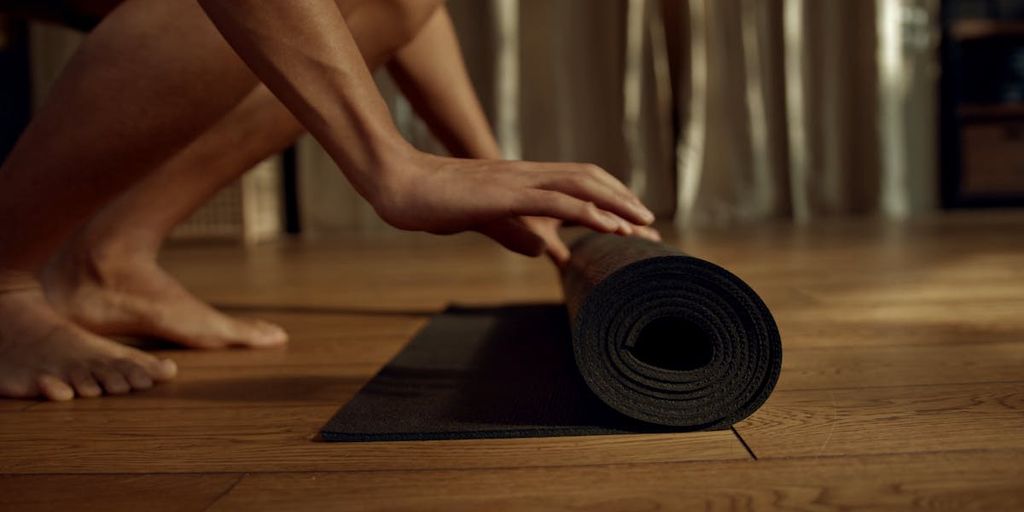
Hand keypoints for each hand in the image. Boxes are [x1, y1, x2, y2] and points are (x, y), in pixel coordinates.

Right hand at [372, 152, 657, 260]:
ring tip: (642, 223)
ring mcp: (519, 180)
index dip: (608, 197)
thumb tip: (547, 248)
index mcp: (523, 180)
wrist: (401, 186)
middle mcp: (527, 174)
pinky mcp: (508, 193)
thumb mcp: (487, 220)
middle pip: (589, 178)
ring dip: (616, 203)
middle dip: (622, 199)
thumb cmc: (435, 203)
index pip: (577, 182)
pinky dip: (590, 212)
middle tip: (649, 224)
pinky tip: (611, 227)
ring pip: (581, 184)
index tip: (631, 221)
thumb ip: (518, 229)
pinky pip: (558, 200)